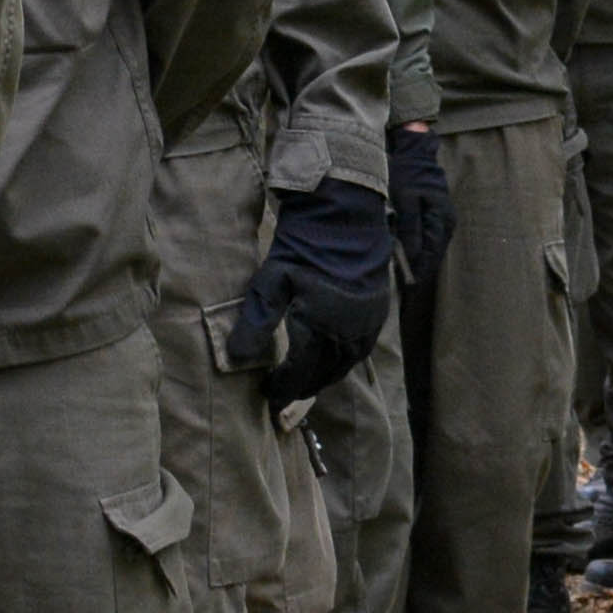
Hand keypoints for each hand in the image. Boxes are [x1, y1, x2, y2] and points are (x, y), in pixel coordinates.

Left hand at [229, 178, 394, 407]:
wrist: (344, 217)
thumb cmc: (301, 246)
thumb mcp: (271, 281)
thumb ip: (256, 323)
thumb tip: (235, 358)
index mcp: (318, 327)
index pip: (298, 374)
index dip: (281, 389)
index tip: (267, 395)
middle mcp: (345, 333)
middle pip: (321, 375)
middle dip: (300, 388)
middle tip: (281, 395)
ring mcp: (365, 325)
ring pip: (343, 366)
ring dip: (322, 378)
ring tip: (303, 383)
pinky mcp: (376, 314)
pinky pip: (359, 351)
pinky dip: (342, 362)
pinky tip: (329, 360)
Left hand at [386, 127, 456, 306]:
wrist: (415, 151)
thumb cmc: (407, 174)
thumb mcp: (405, 200)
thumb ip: (410, 229)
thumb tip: (412, 257)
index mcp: (441, 219)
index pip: (430, 255)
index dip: (418, 272)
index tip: (406, 288)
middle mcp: (446, 221)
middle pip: (433, 254)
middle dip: (419, 270)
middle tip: (403, 287)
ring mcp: (443, 218)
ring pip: (432, 248)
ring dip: (419, 261)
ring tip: (404, 275)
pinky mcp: (436, 214)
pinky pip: (429, 238)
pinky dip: (420, 248)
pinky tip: (409, 255)